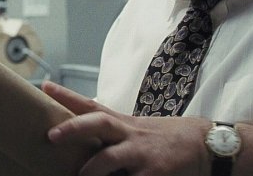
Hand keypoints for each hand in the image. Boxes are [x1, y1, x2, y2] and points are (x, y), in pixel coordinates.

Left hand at [43, 81, 210, 175]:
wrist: (207, 145)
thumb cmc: (166, 138)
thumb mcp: (137, 127)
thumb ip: (112, 127)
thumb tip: (84, 120)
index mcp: (123, 123)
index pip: (91, 105)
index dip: (67, 95)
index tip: (45, 86)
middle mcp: (130, 134)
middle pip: (97, 123)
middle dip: (73, 128)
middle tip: (51, 136)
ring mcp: (142, 154)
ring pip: (109, 159)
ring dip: (91, 169)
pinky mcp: (155, 174)